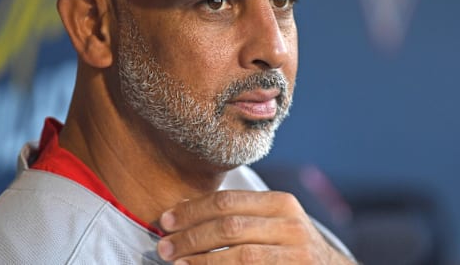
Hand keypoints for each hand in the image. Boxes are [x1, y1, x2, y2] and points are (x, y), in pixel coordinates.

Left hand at [156, 190, 354, 263]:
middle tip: (164, 246)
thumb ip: (239, 213)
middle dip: (191, 237)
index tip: (166, 220)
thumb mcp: (274, 221)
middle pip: (229, 227)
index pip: (228, 201)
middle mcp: (291, 227)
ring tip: (177, 263)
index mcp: (281, 203)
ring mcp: (295, 256)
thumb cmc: (291, 245)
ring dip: (201, 260)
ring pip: (239, 257)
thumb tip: (183, 210)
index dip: (192, 210)